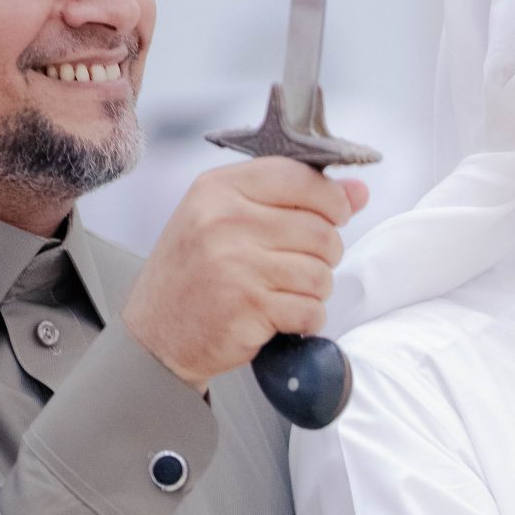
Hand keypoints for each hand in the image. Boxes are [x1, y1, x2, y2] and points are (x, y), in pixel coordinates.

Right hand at [123, 161, 367, 392]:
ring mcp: (236, 264)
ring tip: (283, 292)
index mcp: (218, 189)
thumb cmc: (193, 275)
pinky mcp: (249, 307)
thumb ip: (291, 200)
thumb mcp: (227, 221)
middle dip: (324, 254)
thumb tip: (358, 191)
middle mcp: (224, 221)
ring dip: (314, 290)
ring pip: (321, 273)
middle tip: (298, 266)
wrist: (156, 336)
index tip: (336, 215)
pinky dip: (306, 319)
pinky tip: (279, 316)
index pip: (300, 177)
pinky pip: (311, 310)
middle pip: (320, 230)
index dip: (331, 199)